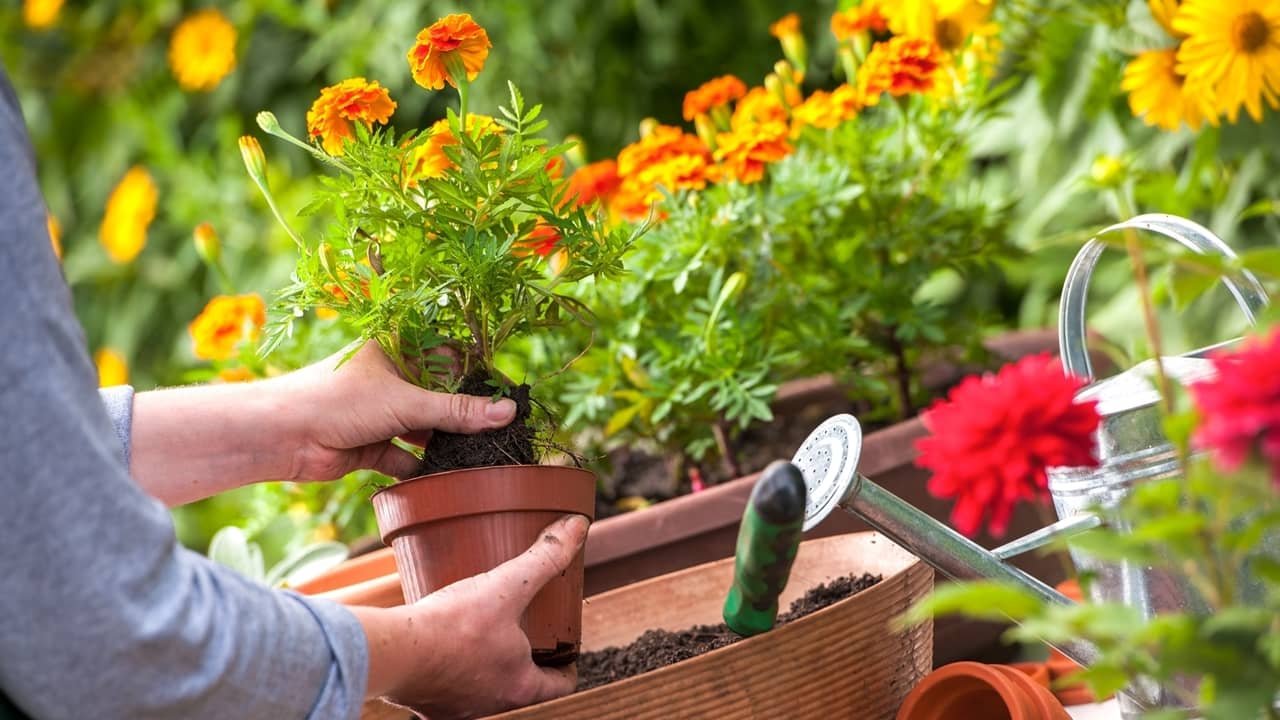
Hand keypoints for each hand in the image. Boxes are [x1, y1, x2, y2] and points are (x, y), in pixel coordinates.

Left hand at [275, 341, 516, 481]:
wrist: (283, 436)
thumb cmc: (339, 400)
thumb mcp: (406, 402)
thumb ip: (458, 411)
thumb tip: (507, 413)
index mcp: (397, 350)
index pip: (448, 358)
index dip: (476, 376)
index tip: (506, 397)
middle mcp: (390, 379)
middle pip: (439, 397)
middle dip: (463, 417)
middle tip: (498, 432)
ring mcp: (380, 413)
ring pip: (424, 429)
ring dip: (444, 445)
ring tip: (477, 458)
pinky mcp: (371, 445)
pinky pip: (406, 457)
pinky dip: (421, 469)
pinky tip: (443, 479)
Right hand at [356, 514, 588, 718]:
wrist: (393, 651)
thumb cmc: (451, 626)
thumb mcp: (507, 585)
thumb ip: (544, 556)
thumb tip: (577, 527)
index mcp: (520, 687)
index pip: (560, 684)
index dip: (567, 663)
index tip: (564, 646)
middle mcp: (492, 705)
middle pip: (522, 685)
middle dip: (526, 659)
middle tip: (524, 630)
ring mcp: (457, 708)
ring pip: (484, 687)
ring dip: (488, 663)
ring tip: (484, 631)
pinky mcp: (426, 703)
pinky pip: (447, 686)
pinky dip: (452, 665)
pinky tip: (443, 642)